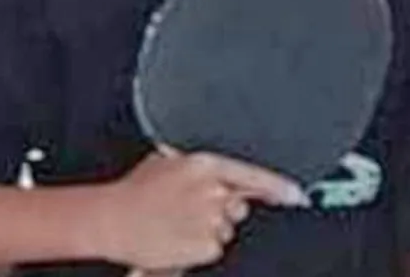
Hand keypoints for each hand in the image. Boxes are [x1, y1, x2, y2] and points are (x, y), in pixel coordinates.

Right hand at [86, 151, 308, 270]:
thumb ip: (194, 164)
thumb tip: (211, 169)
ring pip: (225, 229)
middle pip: (238, 206)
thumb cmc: (133, 191)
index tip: (297, 195)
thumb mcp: (164, 161)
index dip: (280, 187)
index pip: (254, 175)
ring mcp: (211, 221)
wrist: (112, 219)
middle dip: (222, 209)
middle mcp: (213, 192)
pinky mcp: (207, 247)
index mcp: (205, 165)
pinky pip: (215, 248)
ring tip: (177, 222)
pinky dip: (200, 245)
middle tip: (190, 209)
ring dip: (208, 228)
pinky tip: (178, 236)